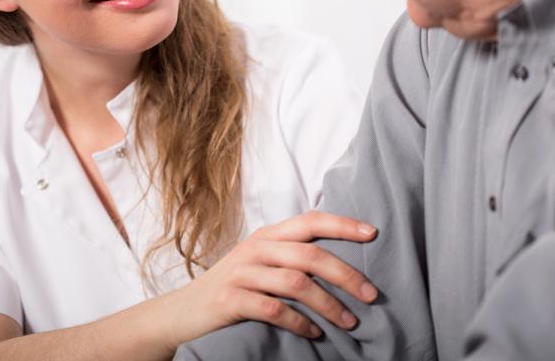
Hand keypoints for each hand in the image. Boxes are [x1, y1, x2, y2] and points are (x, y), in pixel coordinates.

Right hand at [165, 211, 378, 346]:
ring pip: (296, 283)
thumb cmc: (232, 288)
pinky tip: (315, 333)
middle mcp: (255, 248)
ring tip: (350, 321)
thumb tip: (341, 263)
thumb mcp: (259, 264)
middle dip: (346, 274)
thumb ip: (290, 257)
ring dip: (329, 304)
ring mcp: (241, 273)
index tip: (373, 233)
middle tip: (371, 294)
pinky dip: (299, 322)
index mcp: (266, 235)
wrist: (181, 313)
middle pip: (310, 254)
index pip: (310, 220)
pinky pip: (274, 310)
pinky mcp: (230, 300)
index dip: (342, 224)